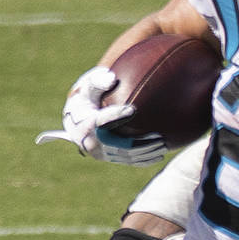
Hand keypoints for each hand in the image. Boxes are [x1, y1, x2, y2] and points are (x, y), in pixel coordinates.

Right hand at [35, 66, 166, 165]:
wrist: (75, 121)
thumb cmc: (86, 99)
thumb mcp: (87, 87)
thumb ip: (97, 81)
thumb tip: (112, 78)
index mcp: (85, 123)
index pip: (100, 120)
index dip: (115, 115)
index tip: (131, 109)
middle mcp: (91, 142)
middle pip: (117, 145)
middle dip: (139, 143)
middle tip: (158, 137)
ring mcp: (100, 152)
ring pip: (125, 156)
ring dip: (145, 153)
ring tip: (163, 145)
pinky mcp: (108, 158)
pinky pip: (127, 161)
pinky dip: (143, 160)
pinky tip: (159, 155)